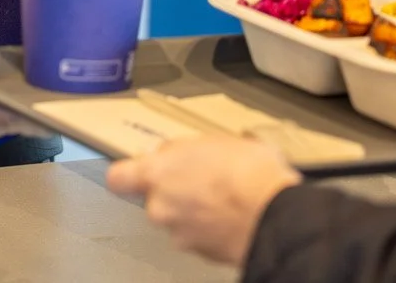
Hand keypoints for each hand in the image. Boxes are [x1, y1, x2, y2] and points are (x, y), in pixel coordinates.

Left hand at [106, 135, 302, 267]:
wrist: (276, 215)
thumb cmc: (249, 173)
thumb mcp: (216, 140)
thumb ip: (185, 149)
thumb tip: (176, 152)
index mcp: (158, 174)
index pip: (119, 177)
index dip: (128, 174)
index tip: (137, 170)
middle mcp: (161, 209)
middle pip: (157, 199)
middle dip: (177, 192)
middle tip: (204, 179)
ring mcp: (181, 235)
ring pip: (180, 220)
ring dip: (196, 212)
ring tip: (226, 198)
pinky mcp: (203, 254)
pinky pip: (201, 237)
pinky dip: (212, 229)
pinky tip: (234, 215)